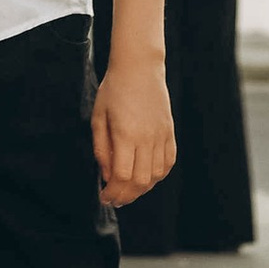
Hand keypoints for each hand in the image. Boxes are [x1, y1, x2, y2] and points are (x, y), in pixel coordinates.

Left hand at [91, 49, 174, 206]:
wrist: (139, 67)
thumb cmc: (114, 90)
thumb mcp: (98, 118)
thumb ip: (101, 150)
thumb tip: (106, 176)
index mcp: (126, 134)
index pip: (122, 176)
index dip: (113, 192)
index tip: (104, 197)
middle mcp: (147, 138)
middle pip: (141, 182)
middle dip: (126, 196)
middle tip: (114, 200)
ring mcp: (161, 135)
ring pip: (156, 175)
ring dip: (142, 189)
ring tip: (129, 190)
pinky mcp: (169, 132)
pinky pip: (168, 162)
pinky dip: (158, 175)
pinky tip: (146, 177)